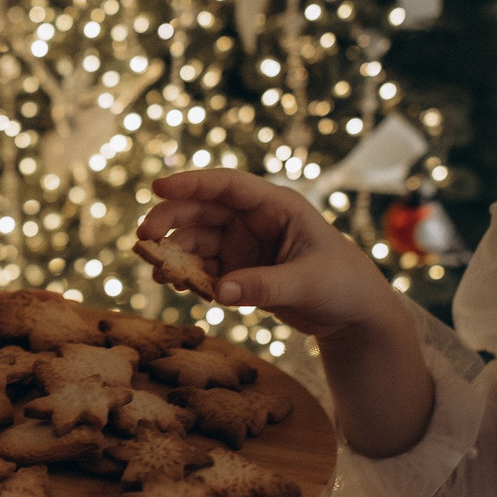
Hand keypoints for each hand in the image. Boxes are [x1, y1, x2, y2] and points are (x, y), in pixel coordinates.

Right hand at [137, 170, 404, 340]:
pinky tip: (177, 287)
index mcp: (276, 206)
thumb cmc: (342, 283)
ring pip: (197, 241)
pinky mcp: (238, 271)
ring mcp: (244, 245)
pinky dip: (188, 277)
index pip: (228, 185)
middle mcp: (254, 221)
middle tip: (144, 239)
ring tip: (159, 273)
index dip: (192, 183)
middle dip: (170, 221)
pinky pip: (204, 269)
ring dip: (175, 254)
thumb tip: (220, 291)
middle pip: (202, 211)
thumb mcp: (307, 282)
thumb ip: (264, 286)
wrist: (352, 313)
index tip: (158, 187)